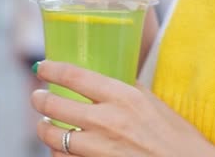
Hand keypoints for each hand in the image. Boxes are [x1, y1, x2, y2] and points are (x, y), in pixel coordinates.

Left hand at [31, 61, 214, 156]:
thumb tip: (103, 80)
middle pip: (54, 105)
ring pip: (52, 137)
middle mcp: (106, 121)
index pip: (74, 76)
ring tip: (46, 125)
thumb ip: (125, 90)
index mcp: (122, 97)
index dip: (51, 69)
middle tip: (37, 98)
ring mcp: (99, 149)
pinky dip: (58, 153)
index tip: (41, 67)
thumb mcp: (152, 102)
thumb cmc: (176, 137)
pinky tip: (61, 148)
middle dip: (39, 100)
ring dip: (45, 129)